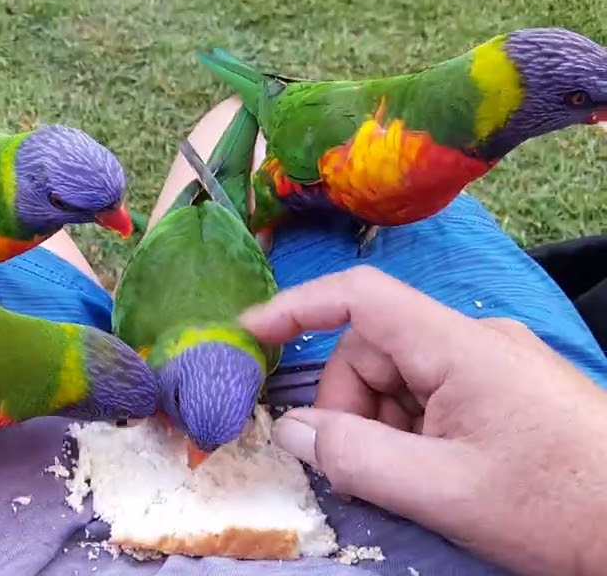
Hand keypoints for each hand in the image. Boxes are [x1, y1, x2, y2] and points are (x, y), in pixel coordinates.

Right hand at [238, 265, 606, 575]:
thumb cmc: (558, 508)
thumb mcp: (445, 493)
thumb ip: (357, 459)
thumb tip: (293, 431)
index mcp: (460, 346)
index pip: (362, 297)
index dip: (297, 307)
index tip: (247, 332)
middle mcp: (477, 340)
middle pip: (376, 350)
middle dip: (350, 406)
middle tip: (360, 470)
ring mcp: (496, 364)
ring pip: (402, 379)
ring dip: (384, 426)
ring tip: (414, 484)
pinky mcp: (510, 391)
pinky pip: (435, 395)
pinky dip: (414, 433)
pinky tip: (437, 477)